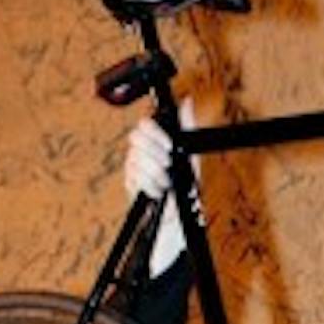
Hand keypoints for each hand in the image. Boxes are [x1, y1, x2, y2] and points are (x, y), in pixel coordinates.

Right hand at [123, 97, 196, 276]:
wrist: (179, 221)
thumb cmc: (187, 188)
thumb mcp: (192, 157)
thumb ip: (187, 128)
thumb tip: (187, 102)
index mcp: (158, 143)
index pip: (145, 125)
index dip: (155, 134)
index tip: (170, 147)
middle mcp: (144, 153)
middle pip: (136, 139)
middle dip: (155, 154)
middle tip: (168, 166)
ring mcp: (135, 169)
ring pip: (135, 159)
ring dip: (155, 173)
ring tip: (167, 183)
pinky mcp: (131, 185)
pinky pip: (133, 177)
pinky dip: (149, 186)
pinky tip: (158, 192)